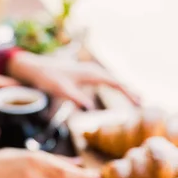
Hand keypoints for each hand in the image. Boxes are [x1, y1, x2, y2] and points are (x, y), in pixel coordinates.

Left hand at [7, 52, 139, 108]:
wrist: (34, 68)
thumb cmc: (47, 78)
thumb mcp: (61, 90)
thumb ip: (76, 98)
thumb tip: (90, 108)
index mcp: (90, 73)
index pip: (114, 83)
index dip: (127, 92)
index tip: (139, 101)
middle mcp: (92, 70)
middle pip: (116, 80)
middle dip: (130, 90)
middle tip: (144, 102)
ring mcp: (88, 71)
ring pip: (111, 79)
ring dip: (123, 88)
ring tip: (136, 98)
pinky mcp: (84, 74)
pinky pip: (104, 79)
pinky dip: (113, 85)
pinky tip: (117, 90)